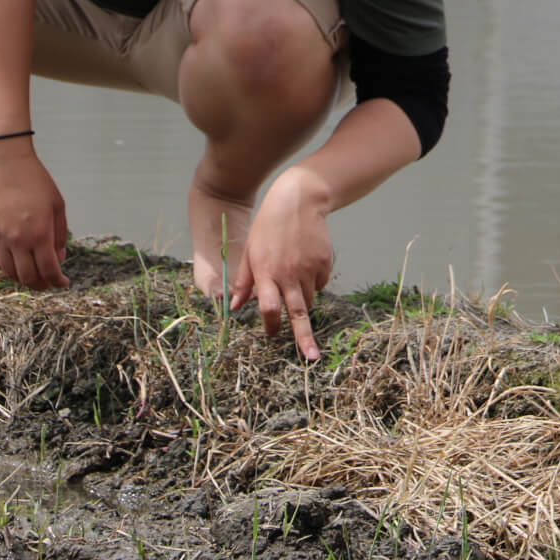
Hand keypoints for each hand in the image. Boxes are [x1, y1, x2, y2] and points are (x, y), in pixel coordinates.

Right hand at [0, 139, 68, 289]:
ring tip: (32, 276)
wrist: (5, 164)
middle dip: (41, 284)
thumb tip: (58, 259)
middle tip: (48, 283)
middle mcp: (17, 239)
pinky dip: (1, 268)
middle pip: (28, 276)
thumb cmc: (37, 182)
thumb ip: (59, 235)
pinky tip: (11, 265)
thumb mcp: (58, 207)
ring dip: (21, 278)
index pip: (48, 270)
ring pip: (8, 271)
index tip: (63, 283)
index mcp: (40, 233)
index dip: (57, 281)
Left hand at [232, 168, 333, 361]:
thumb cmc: (268, 226)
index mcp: (266, 273)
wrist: (299, 201)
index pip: (269, 308)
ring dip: (303, 301)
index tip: (272, 336)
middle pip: (298, 313)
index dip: (271, 326)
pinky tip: (305, 264)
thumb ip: (244, 281)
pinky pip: (320, 283)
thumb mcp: (250, 252)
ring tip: (295, 281)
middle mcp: (289, 274)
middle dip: (304, 338)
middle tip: (311, 358)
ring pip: (309, 299)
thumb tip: (236, 307)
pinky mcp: (323, 262)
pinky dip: (313, 282)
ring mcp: (308, 268)